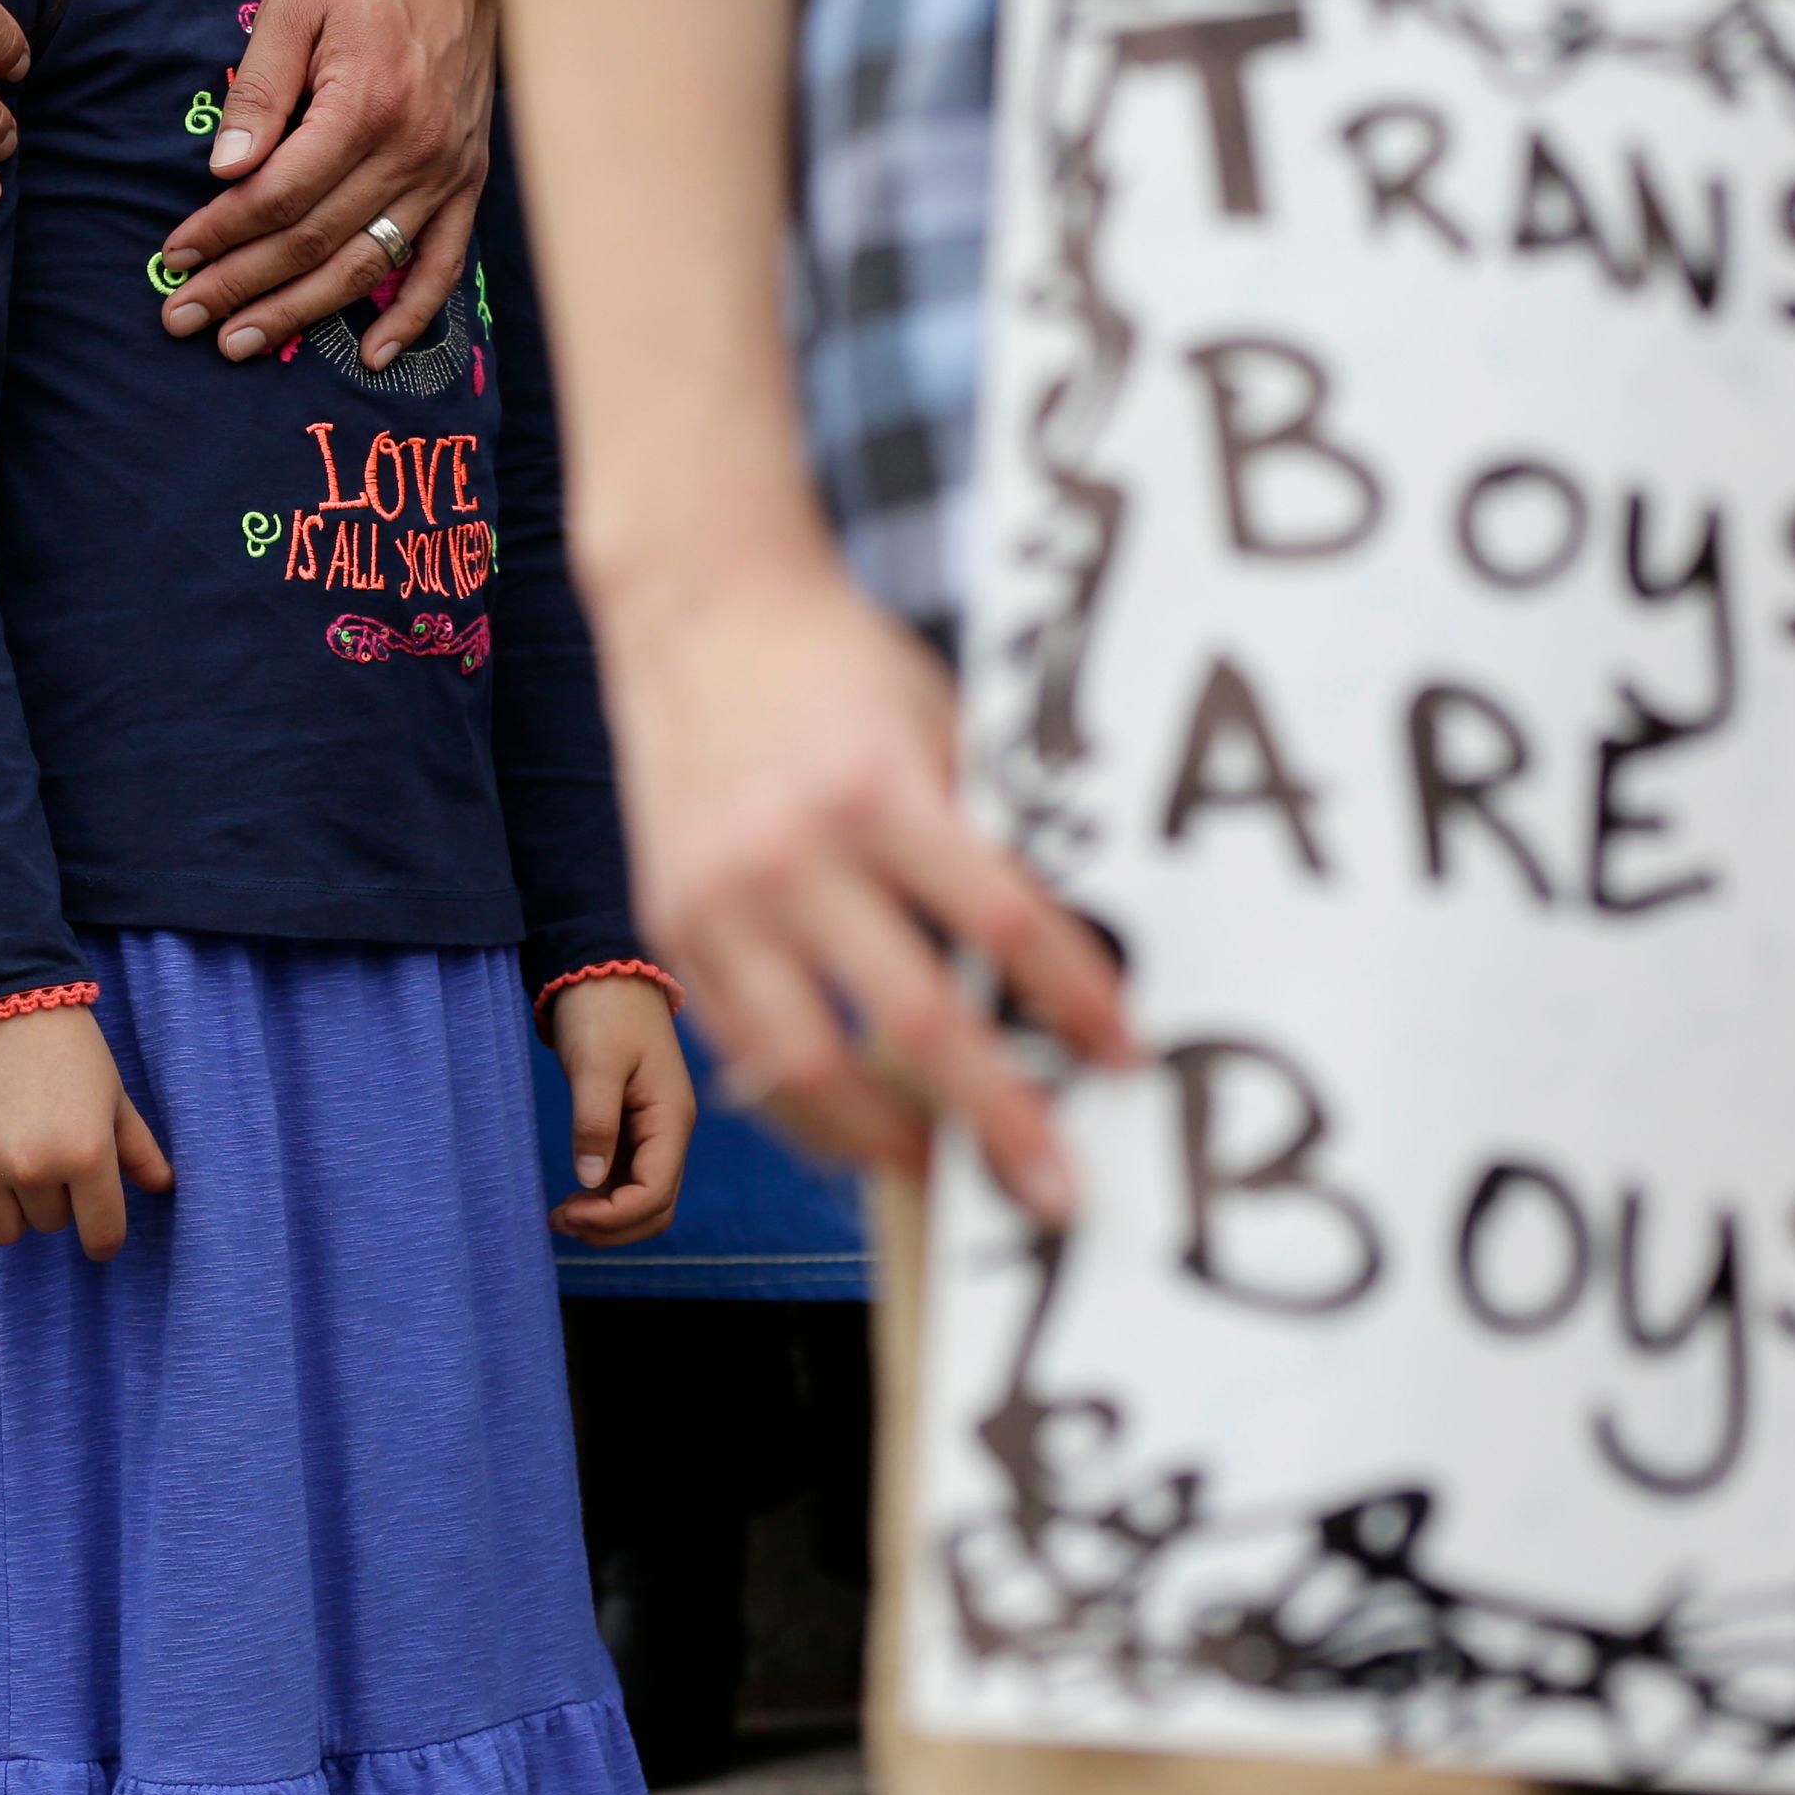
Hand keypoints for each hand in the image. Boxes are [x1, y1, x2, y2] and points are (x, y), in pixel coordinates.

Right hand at [0, 1005, 174, 1259]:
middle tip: (52, 1153)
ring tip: (16, 1165)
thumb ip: (138, 1148)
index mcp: (86, 1154)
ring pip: (5, 1230)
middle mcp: (33, 1168)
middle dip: (58, 1198)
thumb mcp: (114, 1095)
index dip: (104, 1237)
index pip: (102, 1234)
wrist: (1, 1001)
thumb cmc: (69, 1049)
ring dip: (15, 1208)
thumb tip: (163, 1187)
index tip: (99, 1227)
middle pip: (52, 1225)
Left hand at [155, 0, 494, 365]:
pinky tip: (371, 355)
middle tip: (184, 320)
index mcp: (363, 105)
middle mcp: (412, 150)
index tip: (174, 257)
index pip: (278, 196)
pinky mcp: (468, 181)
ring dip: (303, 312)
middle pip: (314, 241)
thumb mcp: (292, 8)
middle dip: (242, 286)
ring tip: (243, 342)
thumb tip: (225, 172)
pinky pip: (442, 263)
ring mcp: (446, 173)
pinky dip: (412, 315)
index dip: (221, 234)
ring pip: (367, 264)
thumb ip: (259, 92)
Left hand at [545, 972, 694, 1244]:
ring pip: (645, 1198)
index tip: (569, 1213)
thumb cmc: (604, 1010)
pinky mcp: (638, 1125)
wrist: (606, 970)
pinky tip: (572, 1198)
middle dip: (613, 1226)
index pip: (656, 1192)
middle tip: (561, 1221)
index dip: (615, 1216)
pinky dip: (605, 1197)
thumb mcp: (596, 1062)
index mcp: (672, 1118)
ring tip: (561, 1215)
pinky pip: (631, 1178)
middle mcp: (672, 1131)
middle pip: (657, 1207)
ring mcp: (657, 1131)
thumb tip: (589, 1179)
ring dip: (608, 1217)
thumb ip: (594, 1120)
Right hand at [592, 536, 1138, 1225]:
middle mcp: (792, 853)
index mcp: (878, 789)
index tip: (1124, 1059)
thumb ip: (980, 833)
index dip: (1075, 1004)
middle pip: (915, 1022)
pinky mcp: (670, 922)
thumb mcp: (933, 722)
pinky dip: (798, 1103)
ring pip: (808, 1068)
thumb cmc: (836, 662)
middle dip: (997, 1118)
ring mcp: (720, 897)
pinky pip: (738, 1048)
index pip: (1004, 926)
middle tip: (1053, 1188)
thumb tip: (1059, 956)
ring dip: (886, 1140)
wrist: (698, 607)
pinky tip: (850, 1126)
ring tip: (943, 1170)